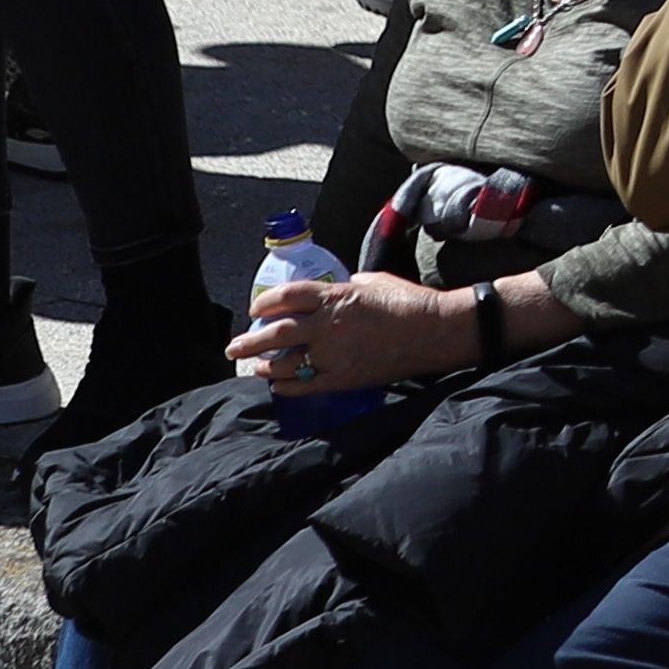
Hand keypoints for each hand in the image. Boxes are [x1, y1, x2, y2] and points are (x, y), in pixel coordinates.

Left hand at [228, 263, 459, 396]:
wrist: (435, 332)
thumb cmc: (408, 301)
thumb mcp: (373, 281)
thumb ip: (346, 287)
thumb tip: (332, 293)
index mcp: (337, 296)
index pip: (288, 296)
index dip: (266, 302)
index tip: (255, 309)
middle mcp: (329, 326)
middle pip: (277, 332)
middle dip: (250, 341)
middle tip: (234, 346)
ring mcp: (335, 355)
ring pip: (286, 363)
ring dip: (267, 366)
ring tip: (258, 367)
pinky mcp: (344, 378)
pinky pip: (306, 386)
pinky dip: (288, 386)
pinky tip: (280, 385)